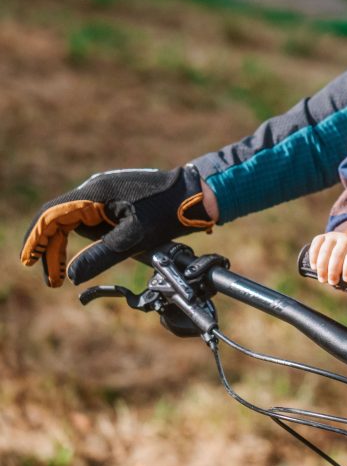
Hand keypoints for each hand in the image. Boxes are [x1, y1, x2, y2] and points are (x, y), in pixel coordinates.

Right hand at [20, 165, 215, 286]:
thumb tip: (70, 275)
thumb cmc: (169, 212)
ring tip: (60, 272)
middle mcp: (95, 188)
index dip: (38, 240)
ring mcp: (105, 192)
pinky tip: (87, 254)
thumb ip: (101, 255)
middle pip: (58, 218)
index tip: (29, 262)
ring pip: (73, 219)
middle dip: (49, 247)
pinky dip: (82, 237)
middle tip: (50, 277)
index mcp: (96, 193)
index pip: (53, 216)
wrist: (196, 193)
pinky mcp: (115, 198)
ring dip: (64, 243)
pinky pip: (89, 218)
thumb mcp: (135, 238)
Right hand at [308, 232, 346, 287]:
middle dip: (333, 270)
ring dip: (322, 266)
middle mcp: (346, 239)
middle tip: (332, 282)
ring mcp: (334, 237)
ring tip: (322, 279)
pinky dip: (313, 256)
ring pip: (325, 250)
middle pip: (337, 254)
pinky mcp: (323, 237)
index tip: (346, 279)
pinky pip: (316, 243)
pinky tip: (314, 267)